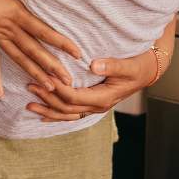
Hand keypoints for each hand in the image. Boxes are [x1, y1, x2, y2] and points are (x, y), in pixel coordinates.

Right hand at [0, 0, 79, 89]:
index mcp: (15, 14)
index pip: (43, 30)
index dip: (61, 42)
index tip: (76, 52)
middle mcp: (8, 30)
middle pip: (34, 51)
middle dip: (53, 67)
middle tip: (69, 82)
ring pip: (19, 59)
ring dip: (34, 74)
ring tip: (49, 88)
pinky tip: (0, 95)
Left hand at [26, 18, 177, 122]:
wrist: (148, 71)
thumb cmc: (139, 65)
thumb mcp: (129, 64)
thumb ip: (112, 65)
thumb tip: (93, 65)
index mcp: (104, 97)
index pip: (75, 97)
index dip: (59, 90)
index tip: (45, 79)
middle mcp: (98, 105)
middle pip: (67, 108)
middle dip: (47, 99)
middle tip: (30, 87)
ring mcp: (95, 106)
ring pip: (67, 114)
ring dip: (48, 110)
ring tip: (30, 104)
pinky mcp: (92, 102)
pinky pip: (72, 113)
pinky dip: (57, 114)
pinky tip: (44, 115)